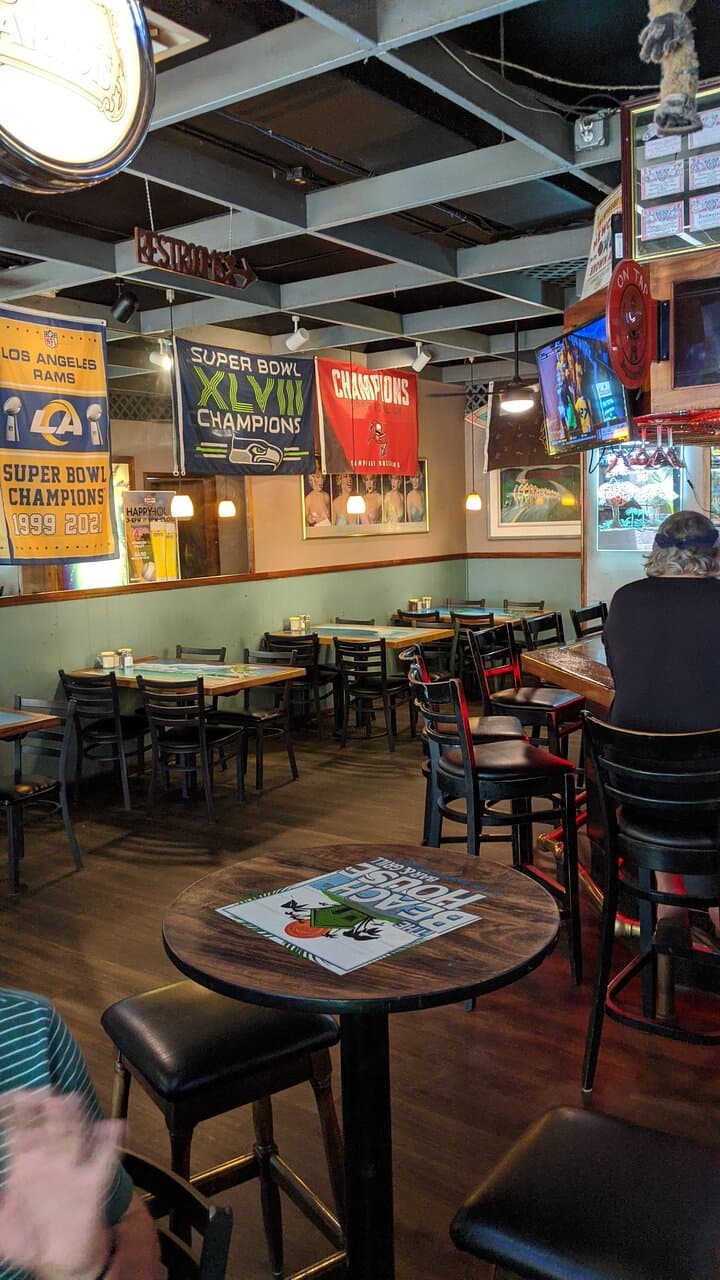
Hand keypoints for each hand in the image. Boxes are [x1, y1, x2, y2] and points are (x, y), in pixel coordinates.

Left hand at [0, 1090, 124, 1279]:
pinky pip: (105, 1160)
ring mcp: (73, 1171)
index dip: (21, 1115)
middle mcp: (50, 1163)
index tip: (18, 1096)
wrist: (62, 1262)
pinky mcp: (93, 1185)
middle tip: (46, 1095)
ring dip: (74, 1120)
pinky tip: (115, 1127)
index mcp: (25, 1168)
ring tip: (72, 1101)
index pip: (22, 1133)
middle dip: (48, 1111)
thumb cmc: (30, 1242)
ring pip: (75, 1137)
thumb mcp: (3, 1230)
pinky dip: (111, 1143)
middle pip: (49, 1129)